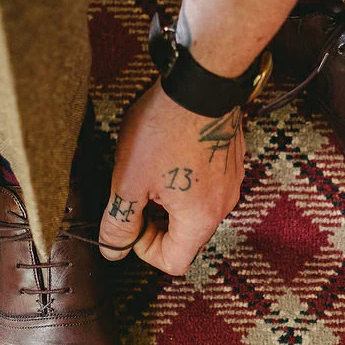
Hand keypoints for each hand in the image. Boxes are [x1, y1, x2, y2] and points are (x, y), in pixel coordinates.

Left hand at [99, 82, 244, 274]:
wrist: (199, 82)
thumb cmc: (165, 129)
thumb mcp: (128, 180)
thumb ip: (119, 222)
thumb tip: (113, 250)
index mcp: (199, 220)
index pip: (173, 263)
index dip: (145, 250)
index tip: (131, 223)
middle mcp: (222, 207)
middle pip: (185, 237)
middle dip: (155, 223)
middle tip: (136, 193)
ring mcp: (231, 183)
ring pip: (194, 211)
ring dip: (168, 200)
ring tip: (151, 169)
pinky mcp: (231, 162)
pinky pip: (205, 186)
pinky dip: (185, 181)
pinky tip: (169, 154)